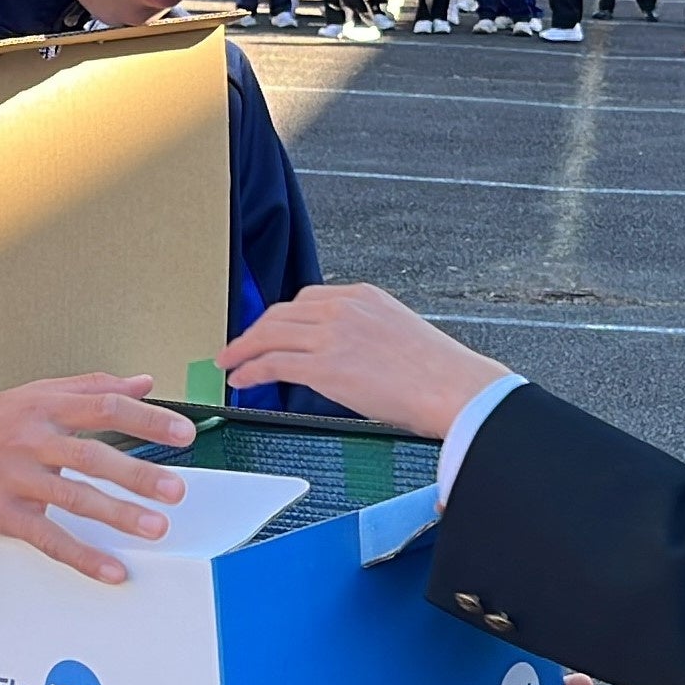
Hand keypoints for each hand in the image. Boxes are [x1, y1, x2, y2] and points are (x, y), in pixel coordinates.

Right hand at [0, 372, 197, 583]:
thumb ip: (94, 387)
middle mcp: (33, 441)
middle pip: (91, 457)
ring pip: (73, 499)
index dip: (147, 419)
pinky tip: (111, 568)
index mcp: (46, 407)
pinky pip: (49, 538)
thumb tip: (143, 382)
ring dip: (118, 515)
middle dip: (136, 475)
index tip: (182, 432)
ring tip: (154, 526)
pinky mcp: (8, 515)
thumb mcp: (40, 393)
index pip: (105, 407)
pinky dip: (82, 556)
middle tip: (174, 490)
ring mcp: (19, 480)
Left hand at [219, 283, 508, 437]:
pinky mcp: (325, 367)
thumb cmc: (439, 373)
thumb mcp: (399, 333)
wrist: (454, 388)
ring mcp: (332, 335)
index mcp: (363, 296)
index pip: (306, 299)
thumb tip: (349, 356)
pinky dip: (250, 370)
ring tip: (230, 362)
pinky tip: (241, 379)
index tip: (270, 329)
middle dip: (254, 331)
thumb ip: (367, 335)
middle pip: (280, 313)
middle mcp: (344, 309)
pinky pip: (272, 364)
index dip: (280, 317)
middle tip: (239, 345)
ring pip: (270, 335)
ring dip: (243, 349)